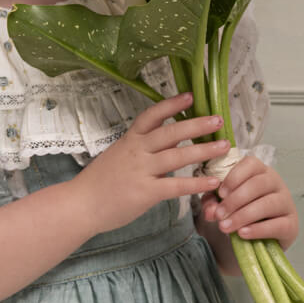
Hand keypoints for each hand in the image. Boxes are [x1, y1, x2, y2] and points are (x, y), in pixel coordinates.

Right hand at [71, 92, 230, 235]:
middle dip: (197, 125)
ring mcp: (141, 171)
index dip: (172, 105)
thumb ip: (139, 150)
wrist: (79, 205)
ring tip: (224, 147)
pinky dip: (196, 183)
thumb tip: (165, 144)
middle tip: (218, 120)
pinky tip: (212, 181)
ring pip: (177, 156)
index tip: (190, 96)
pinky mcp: (145, 193)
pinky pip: (176, 186)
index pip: (152, 115)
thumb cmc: (97, 183)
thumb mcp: (116, 157)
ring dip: (203, 150)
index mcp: (129, 140)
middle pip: (171, 133)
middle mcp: (136, 151)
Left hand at [198, 156, 298, 252]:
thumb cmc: (237, 215)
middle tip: (219, 215)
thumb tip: (211, 210)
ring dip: (243, 215)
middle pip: (258, 184)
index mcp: (260, 172)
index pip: (251, 164)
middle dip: (235, 200)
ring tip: (225, 227)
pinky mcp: (291, 225)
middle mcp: (276, 184)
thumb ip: (213, 203)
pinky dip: (258, 230)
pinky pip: (277, 225)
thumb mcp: (221, 205)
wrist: (252, 243)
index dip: (234, 177)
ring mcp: (286, 204)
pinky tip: (242, 234)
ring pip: (268, 204)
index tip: (220, 193)